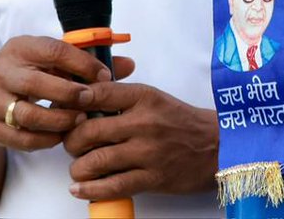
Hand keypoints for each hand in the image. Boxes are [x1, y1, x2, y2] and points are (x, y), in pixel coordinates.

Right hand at [0, 36, 119, 153]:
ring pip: (28, 114)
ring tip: (80, 120)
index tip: (105, 76)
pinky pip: (19, 138)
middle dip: (70, 94)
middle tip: (92, 100)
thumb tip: (130, 65)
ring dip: (58, 120)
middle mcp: (3, 71)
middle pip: (38, 84)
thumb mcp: (50, 60)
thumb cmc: (28, 72)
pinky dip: (43, 139)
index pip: (54, 51)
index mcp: (21, 47)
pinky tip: (61, 136)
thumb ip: (89, 62)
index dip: (83, 64)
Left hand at [64, 81, 218, 201]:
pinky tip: (80, 189)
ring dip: (78, 168)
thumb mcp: (154, 99)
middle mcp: (144, 122)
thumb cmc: (181, 121)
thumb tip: (85, 102)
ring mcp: (147, 152)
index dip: (76, 101)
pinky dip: (89, 190)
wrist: (216, 145)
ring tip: (79, 167)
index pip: (100, 92)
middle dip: (72, 140)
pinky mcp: (151, 178)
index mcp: (144, 96)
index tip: (68, 109)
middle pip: (89, 130)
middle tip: (72, 143)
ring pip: (95, 161)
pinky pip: (111, 187)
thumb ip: (123, 100)